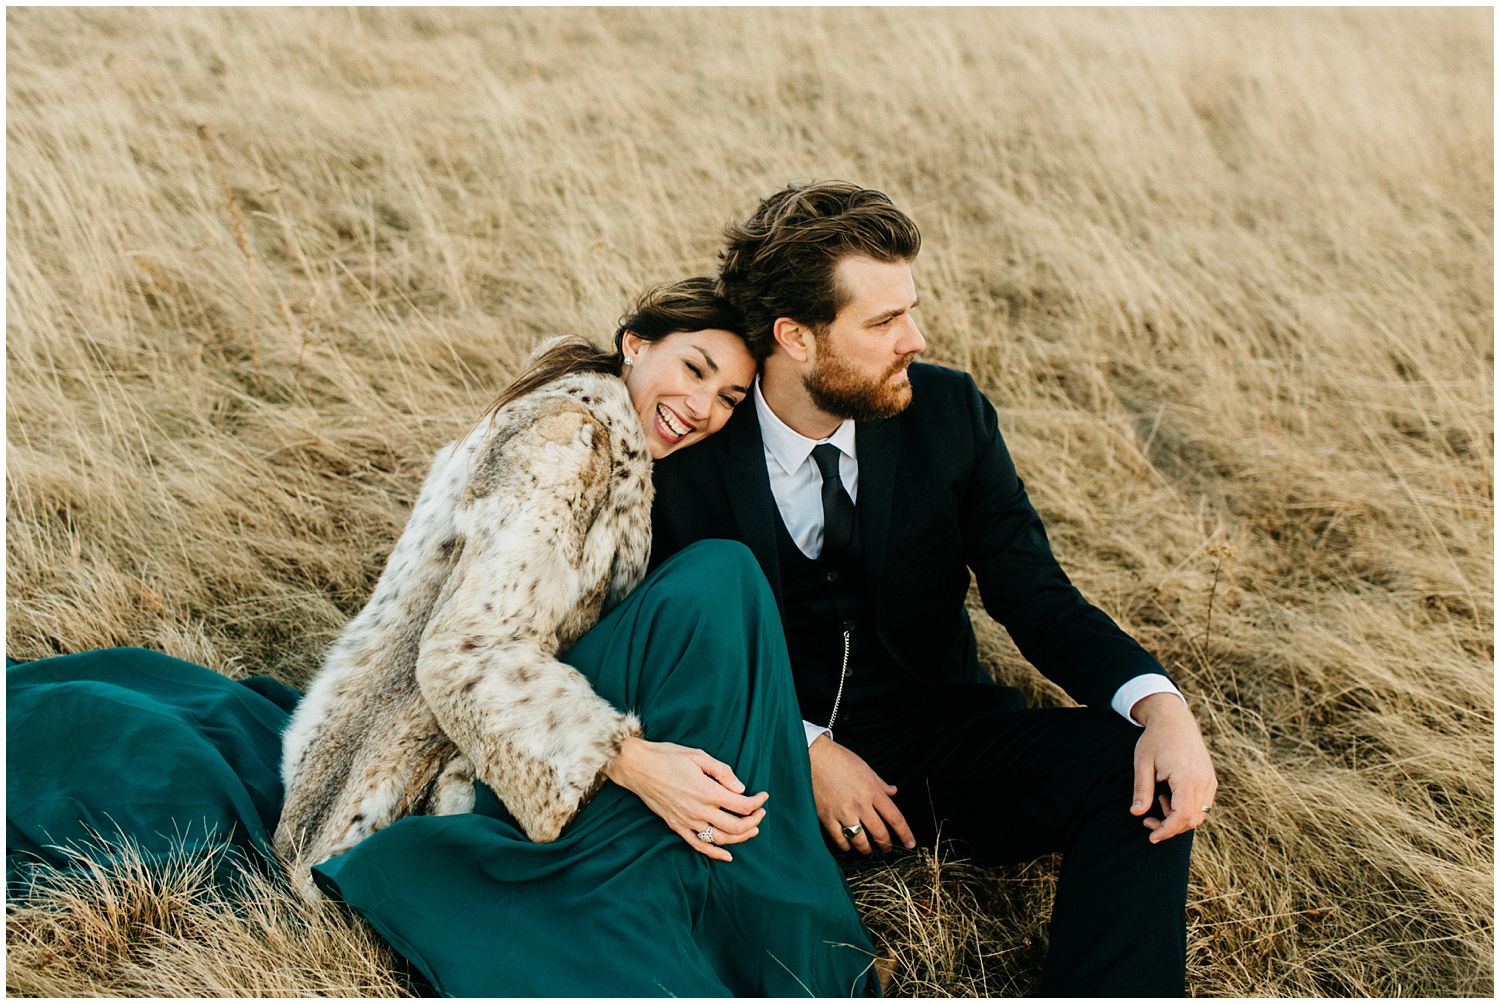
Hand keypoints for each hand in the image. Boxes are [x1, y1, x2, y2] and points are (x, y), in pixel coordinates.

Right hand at [603, 737, 767, 861]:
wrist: (637, 767)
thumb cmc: (667, 756)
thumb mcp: (699, 756)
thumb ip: (723, 772)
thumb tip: (741, 789)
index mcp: (707, 791)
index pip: (742, 805)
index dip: (757, 802)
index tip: (764, 796)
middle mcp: (699, 810)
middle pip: (736, 826)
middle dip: (754, 821)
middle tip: (761, 813)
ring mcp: (687, 821)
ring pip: (720, 839)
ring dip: (740, 838)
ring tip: (752, 830)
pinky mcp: (676, 826)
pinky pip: (698, 845)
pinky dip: (714, 853)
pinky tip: (727, 855)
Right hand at [808, 735, 915, 853]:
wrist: (813, 757)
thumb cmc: (839, 759)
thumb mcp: (866, 768)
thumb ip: (881, 784)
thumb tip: (893, 792)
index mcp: (872, 791)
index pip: (895, 818)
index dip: (905, 833)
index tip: (910, 843)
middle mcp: (860, 804)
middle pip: (879, 833)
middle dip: (886, 845)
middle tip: (887, 848)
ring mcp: (843, 812)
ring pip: (860, 841)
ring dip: (866, 849)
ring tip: (867, 850)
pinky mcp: (827, 817)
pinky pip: (840, 840)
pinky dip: (846, 846)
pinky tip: (848, 845)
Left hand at [1130, 693, 1217, 843]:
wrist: (1174, 719)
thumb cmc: (1155, 739)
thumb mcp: (1142, 763)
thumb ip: (1141, 789)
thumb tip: (1137, 813)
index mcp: (1186, 777)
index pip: (1182, 816)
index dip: (1166, 830)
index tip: (1151, 836)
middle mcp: (1203, 780)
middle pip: (1192, 820)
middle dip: (1170, 827)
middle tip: (1148, 822)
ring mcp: (1209, 780)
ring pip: (1200, 814)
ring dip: (1178, 818)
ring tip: (1159, 801)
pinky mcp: (1210, 779)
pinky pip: (1203, 804)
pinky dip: (1187, 809)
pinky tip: (1170, 797)